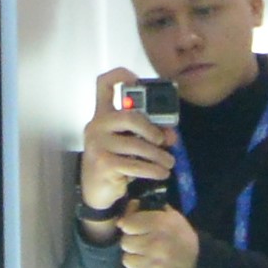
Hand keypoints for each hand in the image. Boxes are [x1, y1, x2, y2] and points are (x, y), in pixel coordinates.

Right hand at [75, 68, 174, 222]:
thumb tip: (171, 135)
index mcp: (102, 115)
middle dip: (151, 129)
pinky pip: (135, 164)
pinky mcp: (103, 163)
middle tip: (163, 140)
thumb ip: (149, 135)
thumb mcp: (131, 144)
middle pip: (128, 116)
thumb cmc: (115, 162)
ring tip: (168, 163)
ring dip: (158, 156)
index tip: (138, 81)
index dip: (122, 76)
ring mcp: (97, 144)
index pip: (104, 84)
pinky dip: (153, 170)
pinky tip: (161, 173)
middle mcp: (96, 125)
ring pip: (136, 145)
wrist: (96, 191)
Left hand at [115, 202, 201, 267]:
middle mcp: (159, 245)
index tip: (137, 229)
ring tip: (147, 259)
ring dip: (135, 259)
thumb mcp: (171, 219)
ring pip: (127, 260)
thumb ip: (147, 210)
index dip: (131, 226)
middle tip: (144, 246)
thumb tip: (130, 205)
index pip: (128, 224)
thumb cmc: (180, 241)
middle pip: (125, 242)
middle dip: (133, 243)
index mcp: (164, 224)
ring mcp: (156, 267)